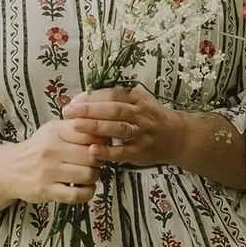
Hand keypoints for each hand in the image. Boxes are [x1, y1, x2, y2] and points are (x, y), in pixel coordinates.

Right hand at [2, 117, 103, 207]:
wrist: (10, 169)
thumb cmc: (38, 149)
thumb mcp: (52, 130)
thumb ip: (76, 127)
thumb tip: (105, 130)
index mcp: (55, 131)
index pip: (90, 133)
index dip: (101, 141)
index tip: (100, 145)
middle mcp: (51, 150)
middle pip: (92, 155)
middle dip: (99, 161)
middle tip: (96, 163)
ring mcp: (48, 171)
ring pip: (88, 175)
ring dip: (94, 177)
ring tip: (89, 175)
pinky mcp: (47, 191)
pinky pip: (78, 194)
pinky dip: (88, 193)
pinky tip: (85, 188)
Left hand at [62, 86, 186, 168]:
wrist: (177, 137)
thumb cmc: (150, 117)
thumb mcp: (138, 101)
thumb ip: (115, 98)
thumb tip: (84, 97)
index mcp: (137, 98)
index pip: (112, 94)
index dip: (92, 97)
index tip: (73, 101)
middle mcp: (141, 113)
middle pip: (114, 109)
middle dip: (89, 110)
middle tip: (68, 112)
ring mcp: (142, 132)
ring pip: (118, 128)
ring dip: (96, 127)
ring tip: (76, 127)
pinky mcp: (141, 151)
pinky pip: (123, 151)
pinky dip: (108, 152)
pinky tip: (92, 151)